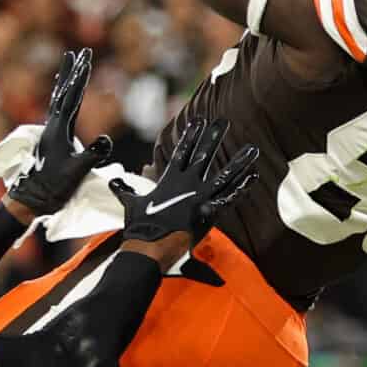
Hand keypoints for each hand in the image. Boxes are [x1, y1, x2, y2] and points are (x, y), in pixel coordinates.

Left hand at [6, 48, 117, 217]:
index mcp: (59, 128)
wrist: (31, 199)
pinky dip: (60, 97)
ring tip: (67, 64)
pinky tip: (60, 96)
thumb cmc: (54, 187)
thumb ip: (92, 155)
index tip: (86, 59)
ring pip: (58, 98)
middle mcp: (52, 125)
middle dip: (74, 71)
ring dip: (65, 80)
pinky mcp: (50, 139)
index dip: (81, 77)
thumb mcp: (77, 171)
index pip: (73, 97)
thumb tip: (106, 140)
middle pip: (64, 91)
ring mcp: (50, 131)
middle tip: (80, 52)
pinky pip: (56, 110)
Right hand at [116, 116, 259, 256]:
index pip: (182, 152)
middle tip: (223, 121)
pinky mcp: (209, 213)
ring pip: (224, 176)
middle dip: (214, 137)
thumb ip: (125, 191)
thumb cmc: (140, 227)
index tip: (198, 120)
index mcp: (170, 180)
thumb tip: (113, 182)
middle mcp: (187, 185)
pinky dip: (242, 188)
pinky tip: (253, 176)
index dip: (191, 136)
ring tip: (252, 149)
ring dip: (239, 162)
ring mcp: (199, 198)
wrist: (149, 246)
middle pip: (204, 155)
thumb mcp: (130, 204)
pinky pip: (230, 199)